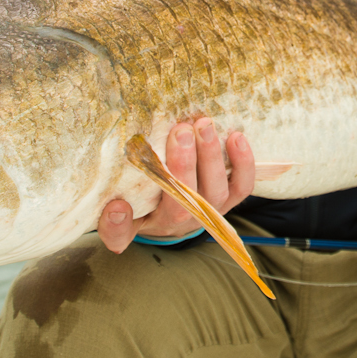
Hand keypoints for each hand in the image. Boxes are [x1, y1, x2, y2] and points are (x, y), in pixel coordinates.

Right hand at [98, 118, 255, 252]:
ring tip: (204, 126)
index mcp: (146, 222)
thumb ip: (113, 218)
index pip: (124, 232)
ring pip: (214, 192)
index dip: (118, 223)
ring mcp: (207, 211)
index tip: (116, 205)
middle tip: (180, 132)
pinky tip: (235, 136)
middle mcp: (178, 221)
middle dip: (183, 166)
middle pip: (182, 203)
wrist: (174, 215)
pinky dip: (243, 164)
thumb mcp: (123, 209)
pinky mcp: (228, 200)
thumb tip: (115, 207)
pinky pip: (241, 187)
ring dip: (211, 157)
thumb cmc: (145, 204)